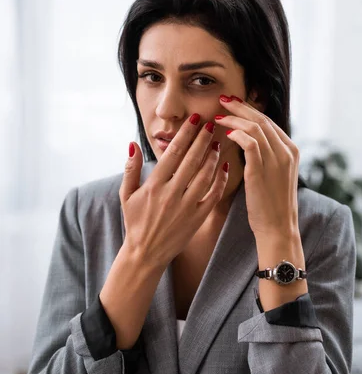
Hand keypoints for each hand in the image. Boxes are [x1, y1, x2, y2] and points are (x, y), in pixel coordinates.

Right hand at [119, 116, 228, 269]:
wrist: (145, 253)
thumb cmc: (135, 222)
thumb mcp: (126, 195)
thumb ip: (131, 168)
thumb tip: (132, 144)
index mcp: (154, 185)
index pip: (173, 153)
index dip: (185, 134)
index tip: (194, 120)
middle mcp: (172, 194)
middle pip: (192, 160)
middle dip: (202, 140)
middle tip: (211, 124)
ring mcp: (187, 207)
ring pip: (205, 176)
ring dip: (213, 157)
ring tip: (217, 142)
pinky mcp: (197, 218)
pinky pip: (213, 195)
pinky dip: (220, 180)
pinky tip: (224, 167)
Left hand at [215, 95, 299, 236]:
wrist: (278, 228)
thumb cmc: (271, 205)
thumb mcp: (275, 175)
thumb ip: (267, 156)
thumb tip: (248, 141)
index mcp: (291, 150)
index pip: (268, 122)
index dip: (250, 110)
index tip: (234, 104)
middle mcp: (286, 151)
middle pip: (261, 119)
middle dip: (241, 107)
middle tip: (223, 99)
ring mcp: (276, 160)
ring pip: (255, 127)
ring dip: (235, 118)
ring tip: (219, 115)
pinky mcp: (262, 171)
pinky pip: (250, 143)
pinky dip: (238, 134)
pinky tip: (227, 133)